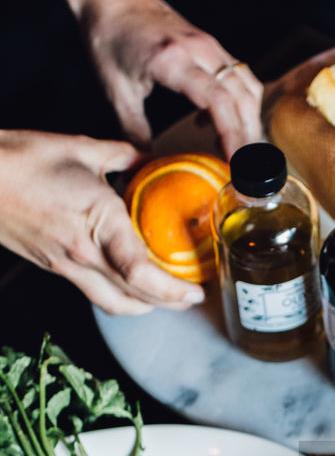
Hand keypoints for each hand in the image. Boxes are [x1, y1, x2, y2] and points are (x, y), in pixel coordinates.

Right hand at [0, 130, 205, 314]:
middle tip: (191, 297)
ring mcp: (67, 265)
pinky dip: (119, 298)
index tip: (194, 289)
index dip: (173, 289)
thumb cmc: (19, 160)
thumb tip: (147, 158)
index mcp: (98, 220)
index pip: (141, 272)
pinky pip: (95, 295)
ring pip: (115, 304)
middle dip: (169, 303)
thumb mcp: (81, 149)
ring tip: (166, 298)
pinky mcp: (55, 268)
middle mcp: (84, 253)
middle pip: (136, 297)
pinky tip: (129, 286)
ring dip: (145, 307)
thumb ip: (122, 155)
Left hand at [79, 0, 262, 157]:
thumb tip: (147, 167)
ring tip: (241, 154)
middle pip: (242, 97)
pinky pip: (239, 77)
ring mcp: (209, 44)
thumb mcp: (115, 90)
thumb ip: (135, 132)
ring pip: (248, 87)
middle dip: (248, 138)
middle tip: (245, 172)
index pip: (218, 101)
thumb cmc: (106, 38)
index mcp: (173, 60)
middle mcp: (199, 49)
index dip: (232, 136)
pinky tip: (221, 125)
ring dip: (249, 122)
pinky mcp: (211, 45)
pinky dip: (241, 105)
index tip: (236, 166)